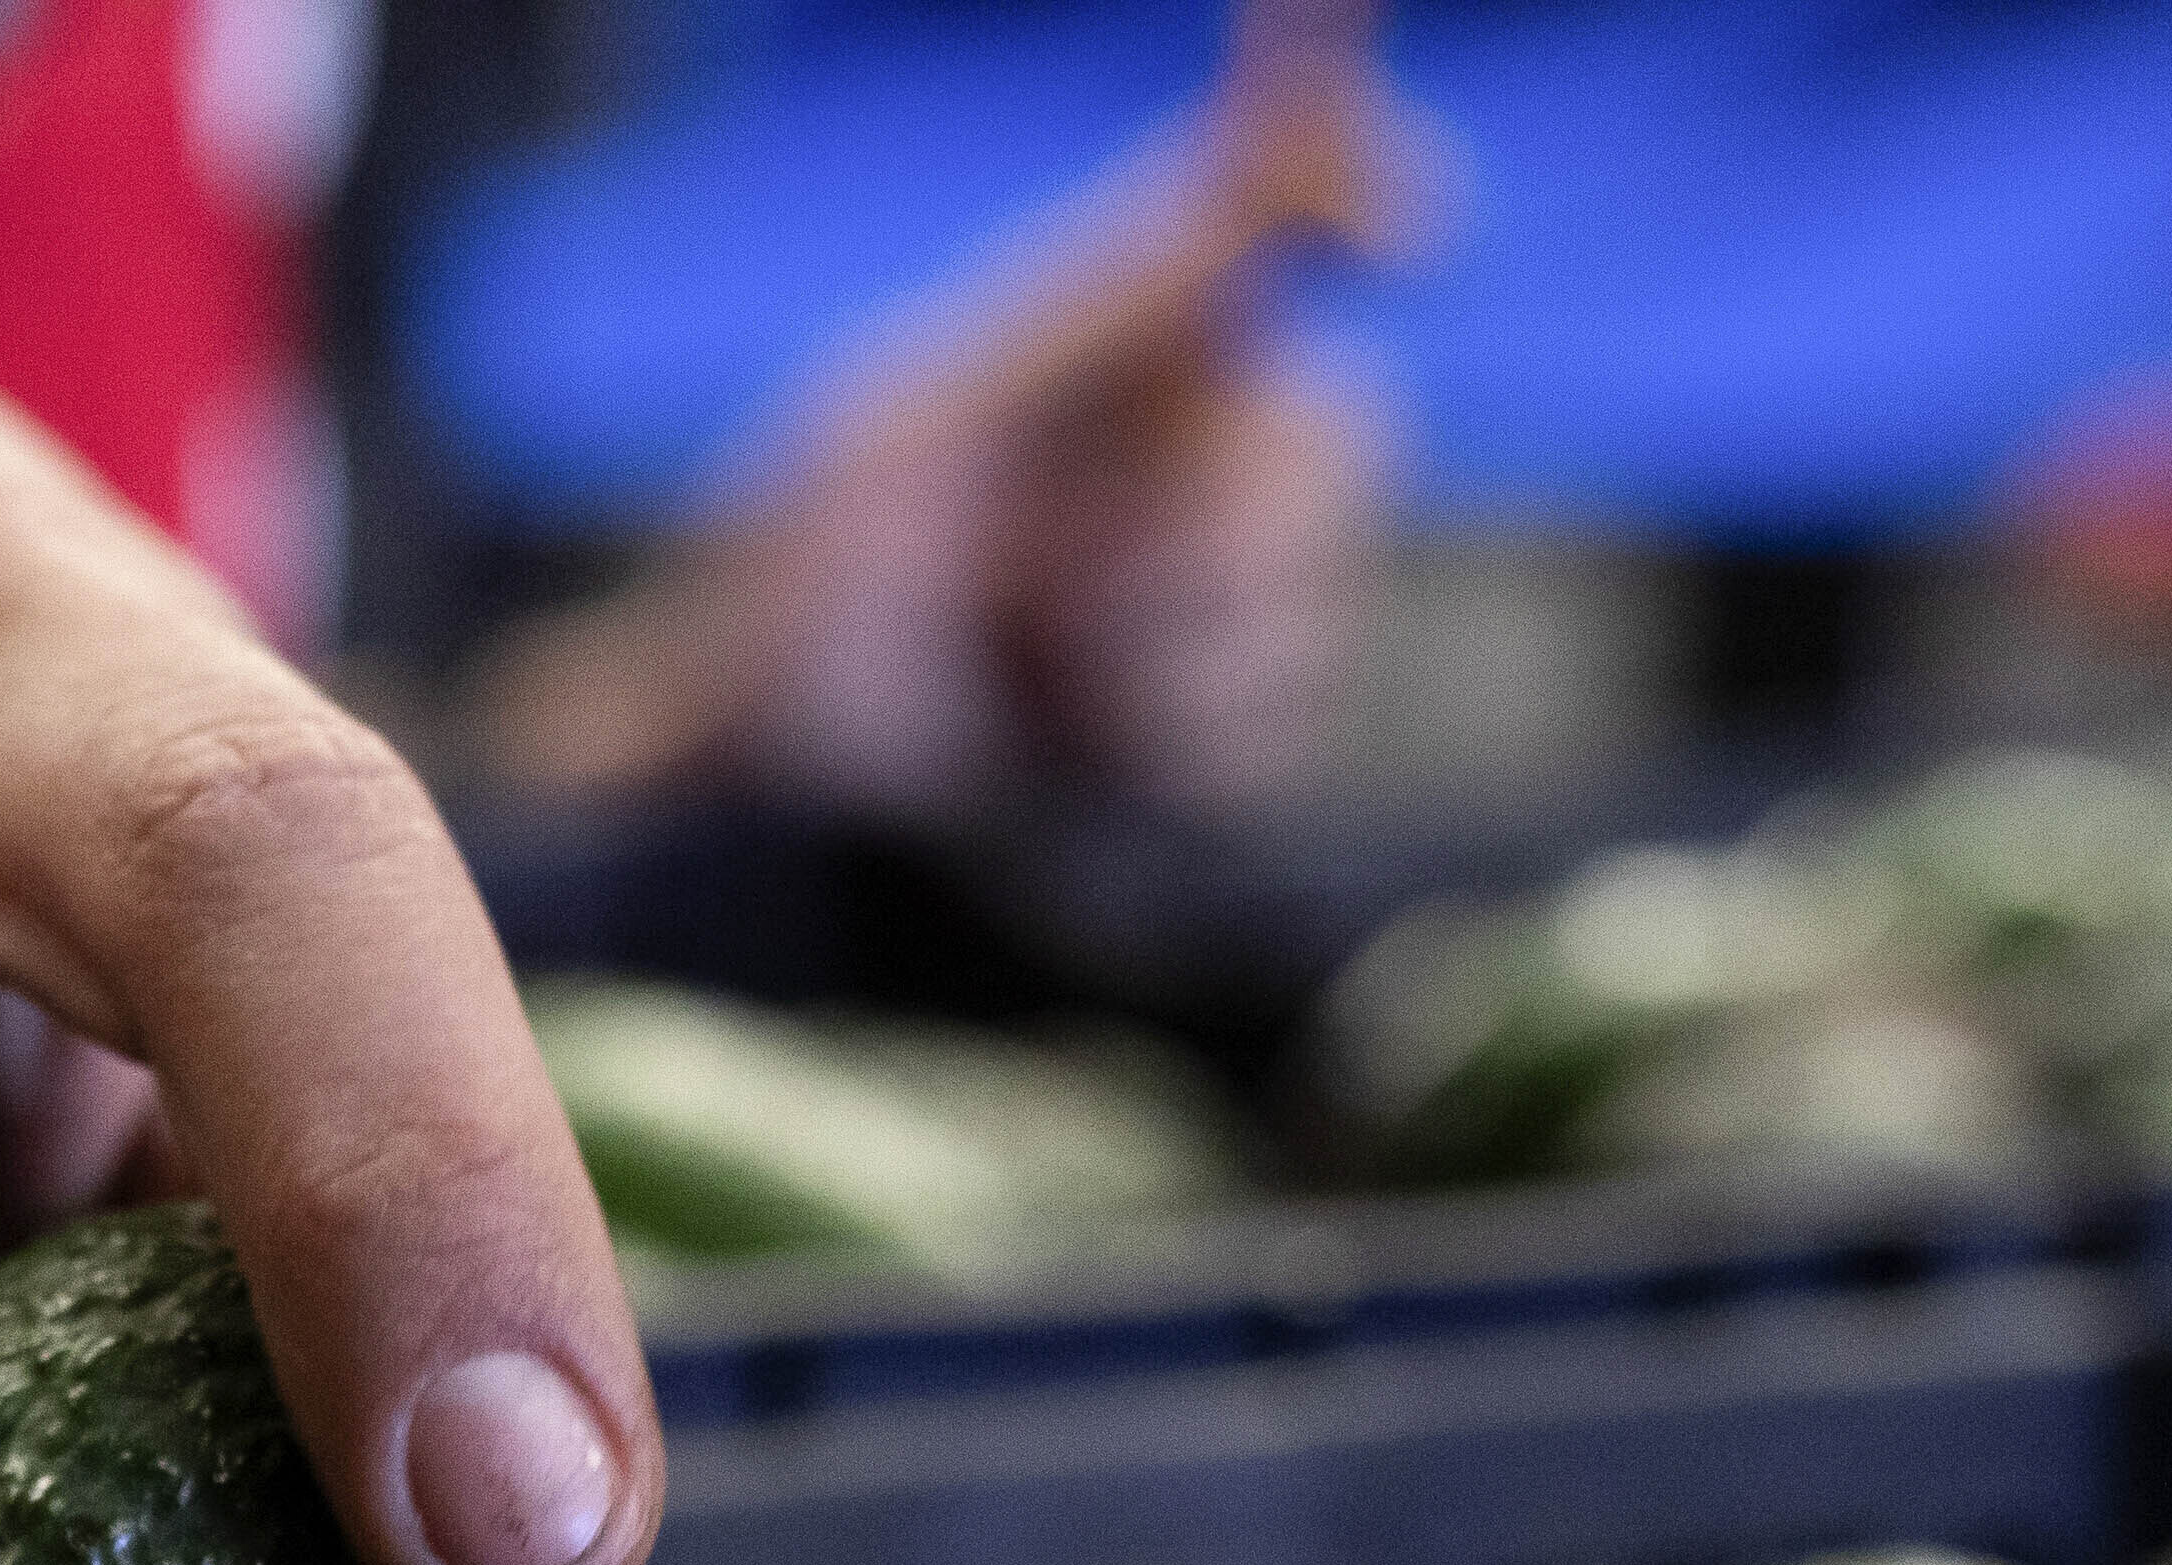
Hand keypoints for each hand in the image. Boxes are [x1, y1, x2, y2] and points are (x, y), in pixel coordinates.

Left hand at [475, 0, 1410, 821]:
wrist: (764, 798)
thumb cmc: (799, 589)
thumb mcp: (912, 430)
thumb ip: (1096, 300)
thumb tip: (1262, 158)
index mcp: (1110, 338)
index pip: (1276, 215)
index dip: (1358, 192)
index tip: (1407, 239)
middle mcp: (1190, 443)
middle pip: (1344, 430)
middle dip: (1228, 520)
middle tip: (1080, 587)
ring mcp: (1228, 584)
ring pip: (1324, 581)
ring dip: (1169, 637)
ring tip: (1033, 658)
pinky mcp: (1238, 719)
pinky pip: (1284, 715)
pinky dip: (1168, 734)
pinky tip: (1070, 730)